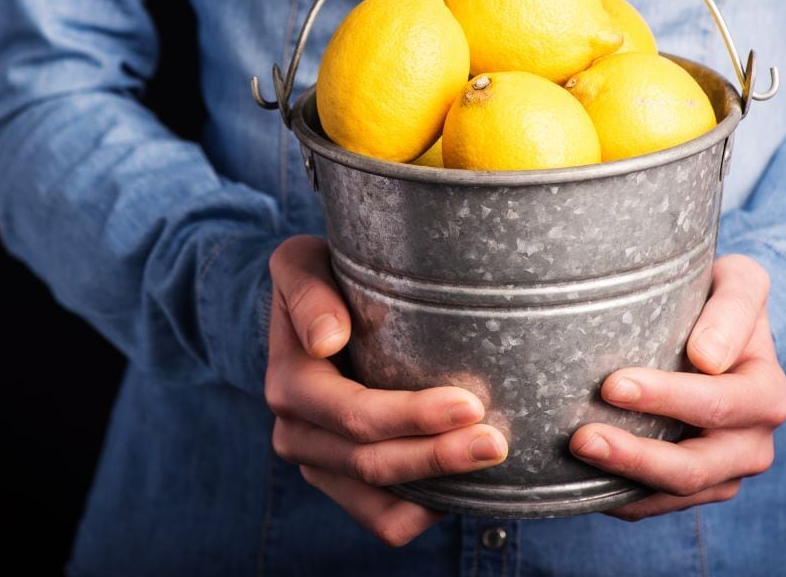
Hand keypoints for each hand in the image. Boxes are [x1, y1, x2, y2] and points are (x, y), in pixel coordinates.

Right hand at [264, 235, 507, 545]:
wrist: (311, 313)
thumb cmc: (316, 280)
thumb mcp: (301, 264)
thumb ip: (307, 292)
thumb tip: (326, 340)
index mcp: (289, 384)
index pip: (352, 415)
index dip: (411, 416)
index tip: (469, 403)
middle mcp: (296, 434)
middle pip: (371, 463)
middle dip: (437, 457)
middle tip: (496, 442)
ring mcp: (320, 466)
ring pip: (381, 503)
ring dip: (438, 490)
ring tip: (491, 463)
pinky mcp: (344, 485)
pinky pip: (386, 521)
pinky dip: (426, 512)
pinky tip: (465, 486)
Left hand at [569, 254, 785, 519]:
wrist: (721, 329)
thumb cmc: (721, 299)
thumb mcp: (740, 282)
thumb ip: (733, 309)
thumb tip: (707, 357)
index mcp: (765, 393)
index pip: (718, 404)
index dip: (666, 398)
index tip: (612, 385)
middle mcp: (752, 440)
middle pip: (697, 465)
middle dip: (637, 455)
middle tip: (582, 437)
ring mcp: (724, 469)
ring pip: (676, 492)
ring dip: (625, 480)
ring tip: (576, 454)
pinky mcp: (694, 485)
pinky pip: (657, 505)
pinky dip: (622, 498)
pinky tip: (580, 481)